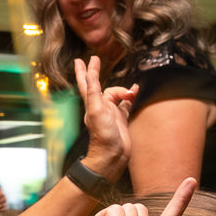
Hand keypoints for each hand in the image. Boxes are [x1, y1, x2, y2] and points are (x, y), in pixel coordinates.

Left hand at [76, 56, 134, 182]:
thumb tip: (91, 74)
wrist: (112, 156)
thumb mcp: (96, 110)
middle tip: (96, 60)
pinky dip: (131, 96)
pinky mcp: (121, 118)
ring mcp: (111, 112)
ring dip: (123, 89)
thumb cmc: (102, 136)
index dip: (84, 71)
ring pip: (116, 93)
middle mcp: (100, 106)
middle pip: (100, 85)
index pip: (86, 83)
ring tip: (131, 92)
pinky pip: (126, 103)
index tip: (80, 60)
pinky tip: (135, 90)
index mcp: (91, 104)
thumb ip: (94, 92)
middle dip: (97, 73)